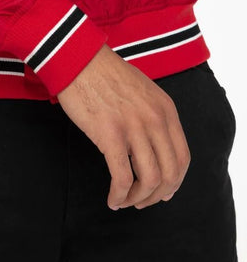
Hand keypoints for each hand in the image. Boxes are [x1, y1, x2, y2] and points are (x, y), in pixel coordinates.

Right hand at [57, 43, 190, 209]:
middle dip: (157, 196)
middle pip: (170, 173)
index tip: (162, 192)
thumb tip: (153, 147)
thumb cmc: (105, 73)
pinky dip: (119, 195)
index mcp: (165, 109)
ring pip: (149, 180)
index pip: (182, 157)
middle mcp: (155, 120)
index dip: (175, 181)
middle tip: (142, 202)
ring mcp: (134, 127)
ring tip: (125, 201)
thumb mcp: (143, 90)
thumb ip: (153, 115)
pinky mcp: (110, 134)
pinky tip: (112, 198)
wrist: (79, 59)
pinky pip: (122, 177)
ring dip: (138, 198)